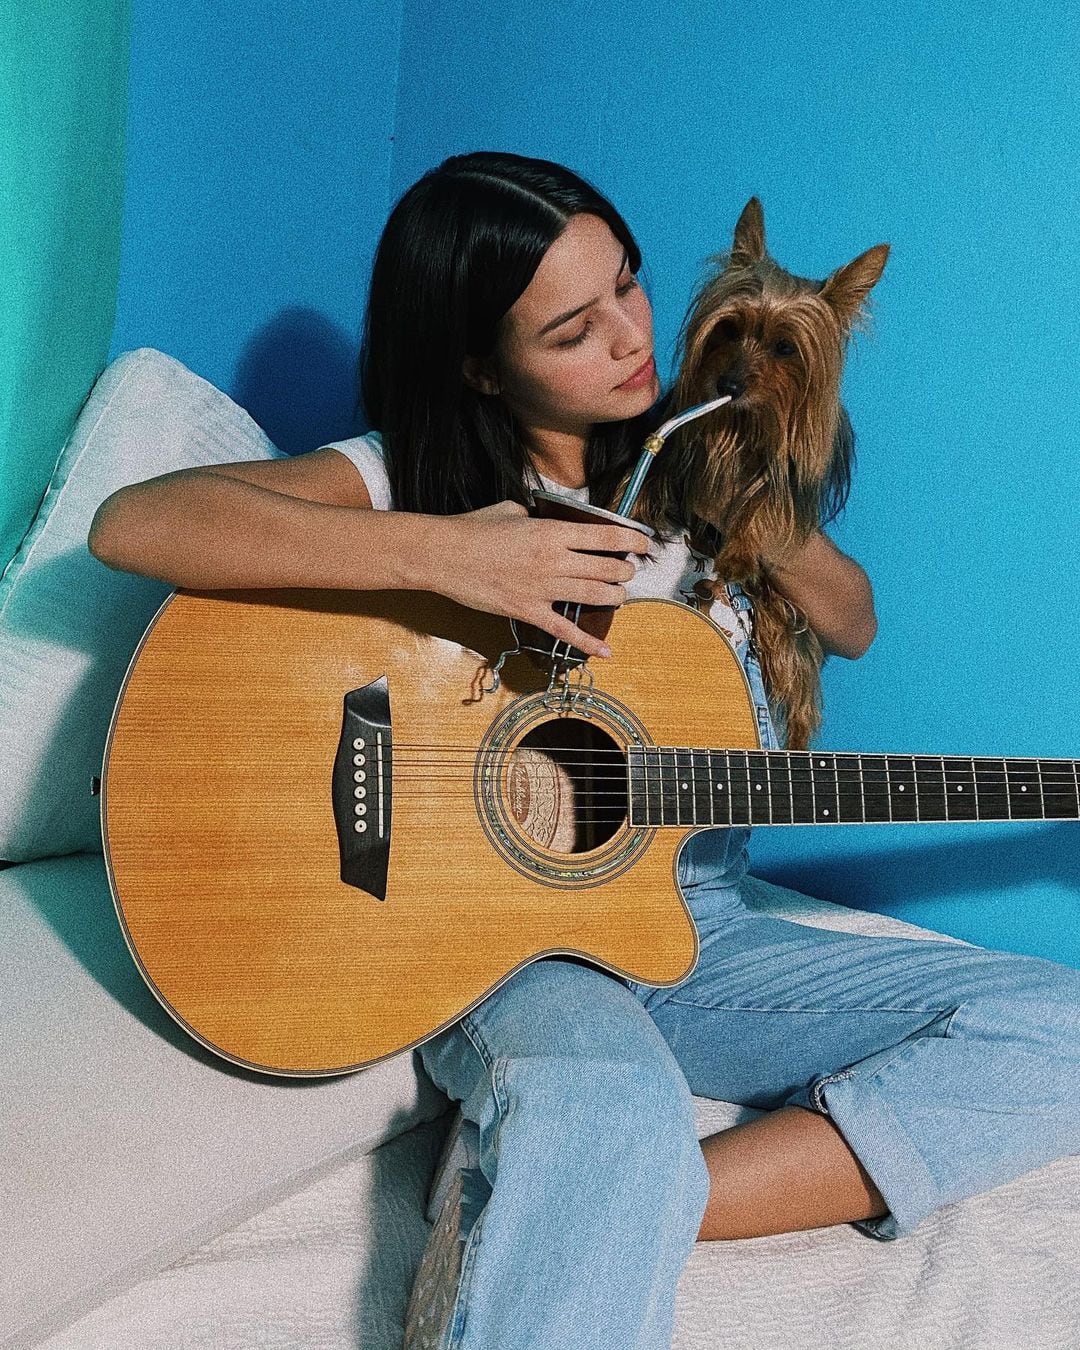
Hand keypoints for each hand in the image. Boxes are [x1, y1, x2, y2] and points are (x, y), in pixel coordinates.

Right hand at [429, 500, 655, 657]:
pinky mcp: (528, 611)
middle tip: (627, 571)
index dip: (632, 540)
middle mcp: (554, 561)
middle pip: (607, 569)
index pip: (606, 536)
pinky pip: (564, 631)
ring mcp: (543, 589)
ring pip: (595, 597)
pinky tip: (607, 651)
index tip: (643, 543)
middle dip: (625, 571)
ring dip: (615, 597)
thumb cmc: (474, 529)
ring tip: (619, 595)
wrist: (443, 555)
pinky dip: (588, 643)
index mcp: (552, 532)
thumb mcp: (513, 510)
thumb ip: (539, 518)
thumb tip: (551, 522)